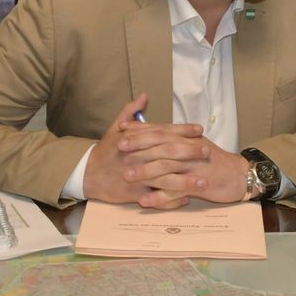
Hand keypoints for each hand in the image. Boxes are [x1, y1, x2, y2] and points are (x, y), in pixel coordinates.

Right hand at [83, 94, 204, 206]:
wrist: (88, 174)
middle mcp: (138, 157)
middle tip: (208, 151)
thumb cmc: (106, 151)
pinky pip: (156, 198)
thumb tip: (144, 96)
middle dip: (189, 152)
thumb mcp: (115, 128)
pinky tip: (187, 199)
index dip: (182, 131)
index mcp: (136, 140)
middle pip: (167, 154)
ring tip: (205, 182)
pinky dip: (171, 200)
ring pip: (165, 179)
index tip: (199, 130)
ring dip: (186, 181)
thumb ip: (131, 111)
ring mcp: (137, 176)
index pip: (163, 132)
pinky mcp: (135, 193)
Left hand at [118, 128, 250, 206]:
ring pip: (167, 168)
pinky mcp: (200, 186)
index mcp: (188, 139)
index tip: (122, 129)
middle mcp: (191, 150)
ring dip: (146, 171)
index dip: (142, 129)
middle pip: (162, 145)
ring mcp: (195, 168)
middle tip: (120, 147)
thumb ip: (177, 137)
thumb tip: (154, 131)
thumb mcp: (197, 143)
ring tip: (127, 175)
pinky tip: (145, 201)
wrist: (239, 175)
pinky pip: (177, 191)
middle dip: (140, 145)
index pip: (162, 130)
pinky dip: (161, 197)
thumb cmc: (214, 161)